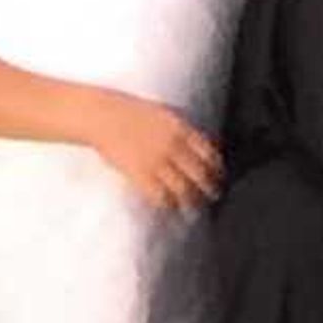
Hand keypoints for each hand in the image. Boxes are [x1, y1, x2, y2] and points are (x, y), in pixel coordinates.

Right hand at [88, 96, 224, 211]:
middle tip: (214, 197)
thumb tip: (198, 146)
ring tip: (194, 210)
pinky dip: (168, 205)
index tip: (220, 176)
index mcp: (181, 128)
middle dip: (210, 189)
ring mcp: (157, 161)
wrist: (103, 116)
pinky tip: (170, 208)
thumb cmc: (130, 113)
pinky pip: (161, 196)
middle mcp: (173, 145)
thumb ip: (181, 129)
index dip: (217, 168)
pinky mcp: (141, 174)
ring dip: (192, 202)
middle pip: (200, 174)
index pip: (209, 153)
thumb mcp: (163, 113)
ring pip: (184, 190)